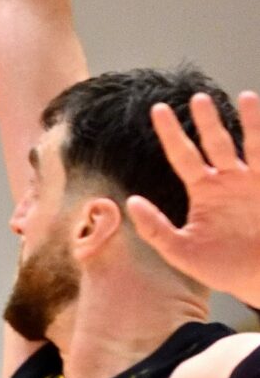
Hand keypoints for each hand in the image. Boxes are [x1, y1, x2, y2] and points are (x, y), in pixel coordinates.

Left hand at [130, 90, 259, 291]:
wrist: (258, 279)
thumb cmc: (222, 267)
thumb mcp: (181, 251)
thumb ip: (155, 228)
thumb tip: (131, 202)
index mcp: (203, 190)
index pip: (183, 155)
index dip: (171, 134)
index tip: (158, 109)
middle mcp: (228, 179)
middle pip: (215, 143)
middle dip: (207, 121)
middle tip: (197, 98)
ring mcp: (252, 181)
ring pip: (250, 144)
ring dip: (249, 122)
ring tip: (246, 98)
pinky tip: (259, 114)